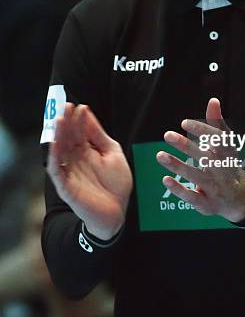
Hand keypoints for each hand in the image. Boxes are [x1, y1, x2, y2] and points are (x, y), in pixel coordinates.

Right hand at [47, 103, 132, 239]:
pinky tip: (55, 144)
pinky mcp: (66, 186)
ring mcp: (70, 172)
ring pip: (60, 150)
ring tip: (60, 120)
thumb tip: (89, 114)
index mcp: (87, 151)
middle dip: (67, 122)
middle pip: (68, 138)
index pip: (80, 132)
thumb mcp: (112, 153)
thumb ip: (100, 136)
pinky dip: (54, 157)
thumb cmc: (116, 184)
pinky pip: (56, 170)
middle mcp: (76, 159)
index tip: (80, 106)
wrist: (118, 211)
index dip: (79, 119)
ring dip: (59, 135)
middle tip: (67, 107)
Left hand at [158, 98, 244, 222]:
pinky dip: (179, 189)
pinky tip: (165, 179)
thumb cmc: (227, 164)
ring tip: (160, 155)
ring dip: (177, 165)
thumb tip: (213, 100)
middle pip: (204, 157)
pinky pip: (192, 197)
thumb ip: (216, 123)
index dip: (202, 131)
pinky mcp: (207, 204)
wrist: (240, 198)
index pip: (217, 140)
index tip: (184, 123)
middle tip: (167, 135)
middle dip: (186, 146)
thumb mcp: (226, 144)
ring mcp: (215, 189)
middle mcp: (223, 171)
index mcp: (228, 154)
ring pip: (196, 176)